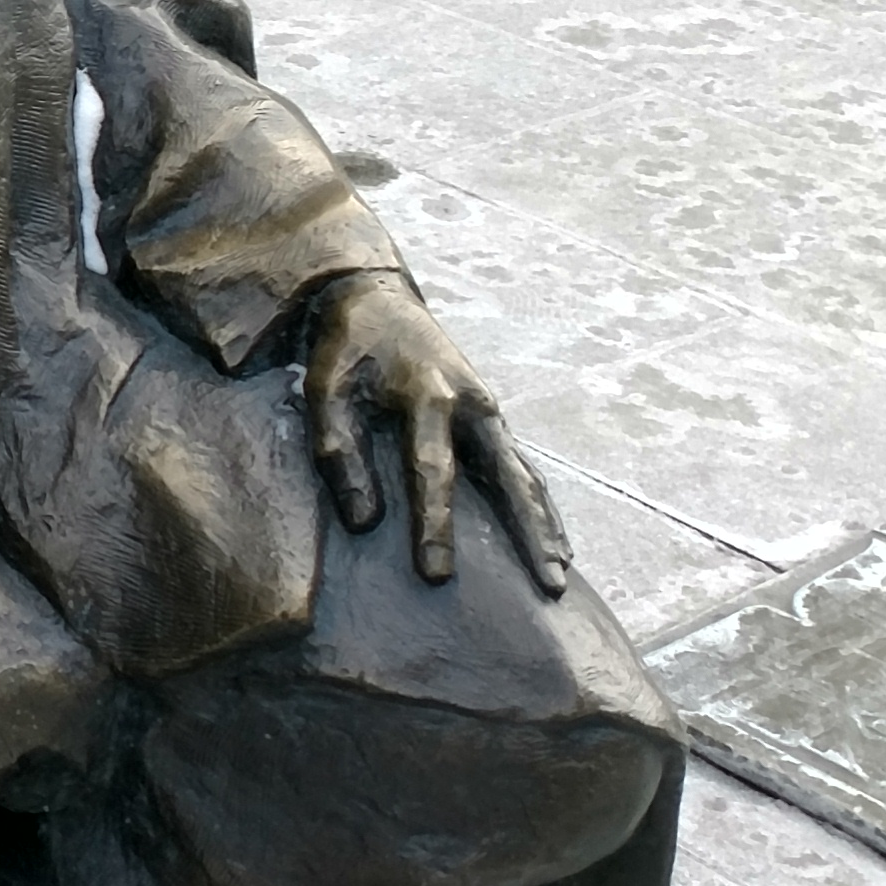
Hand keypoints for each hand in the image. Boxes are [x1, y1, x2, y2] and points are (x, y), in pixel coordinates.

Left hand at [298, 271, 570, 594]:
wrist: (377, 298)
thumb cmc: (348, 350)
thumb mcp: (326, 388)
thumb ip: (339, 450)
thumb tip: (366, 521)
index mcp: (429, 396)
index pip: (433, 470)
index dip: (434, 523)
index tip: (437, 574)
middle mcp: (473, 406)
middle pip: (511, 477)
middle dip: (531, 533)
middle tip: (550, 586)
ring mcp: (489, 413)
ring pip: (525, 476)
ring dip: (544, 526)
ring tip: (559, 576)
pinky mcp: (491, 420)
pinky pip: (521, 469)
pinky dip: (539, 506)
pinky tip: (551, 542)